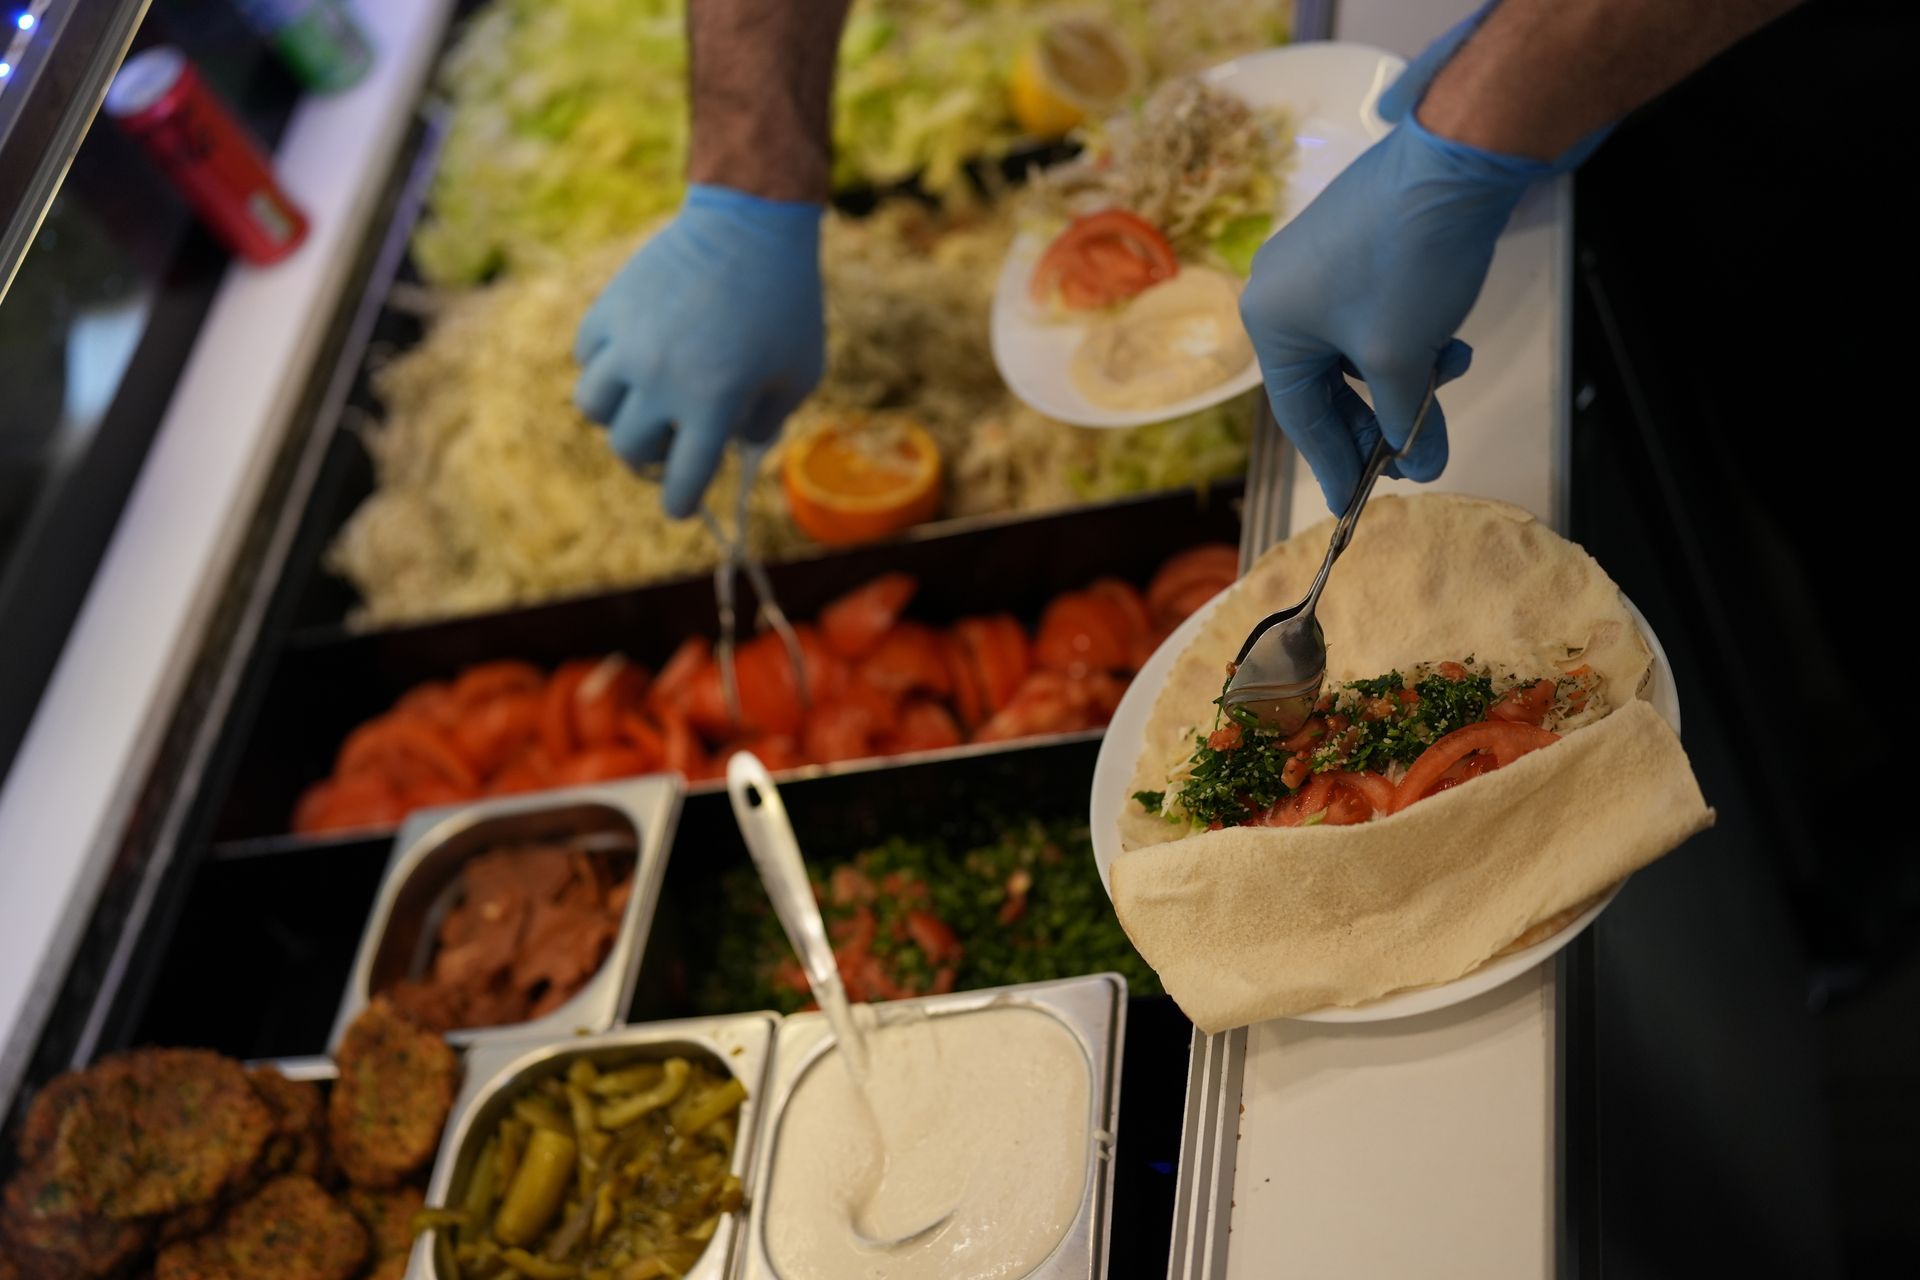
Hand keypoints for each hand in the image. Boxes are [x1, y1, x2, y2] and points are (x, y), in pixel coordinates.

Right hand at [574, 185, 824, 517]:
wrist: (749, 225)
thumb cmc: (786, 303)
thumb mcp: (799, 373)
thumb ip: (768, 421)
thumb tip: (734, 447)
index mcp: (712, 403)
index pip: (683, 478)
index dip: (681, 502)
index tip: (680, 506)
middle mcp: (662, 379)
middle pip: (630, 449)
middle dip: (650, 456)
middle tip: (668, 444)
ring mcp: (629, 343)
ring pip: (593, 407)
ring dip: (616, 414)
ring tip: (639, 401)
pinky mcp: (609, 308)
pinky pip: (585, 356)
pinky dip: (603, 365)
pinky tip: (630, 355)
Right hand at [1240, 17, 1587, 510]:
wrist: (1456, 158)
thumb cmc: (1408, 263)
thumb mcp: (1401, 358)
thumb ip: (1404, 421)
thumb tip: (1420, 467)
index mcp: (1271, 321)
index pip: (1300, 415)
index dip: (1334, 463)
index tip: (1357, 504)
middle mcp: (1282, 291)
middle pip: (1330, 383)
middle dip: (1380, 419)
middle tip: (1416, 459)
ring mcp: (1319, 262)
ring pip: (1360, 348)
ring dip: (1406, 374)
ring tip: (1451, 378)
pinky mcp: (1358, 242)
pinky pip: (1375, 312)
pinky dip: (1412, 336)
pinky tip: (1453, 340)